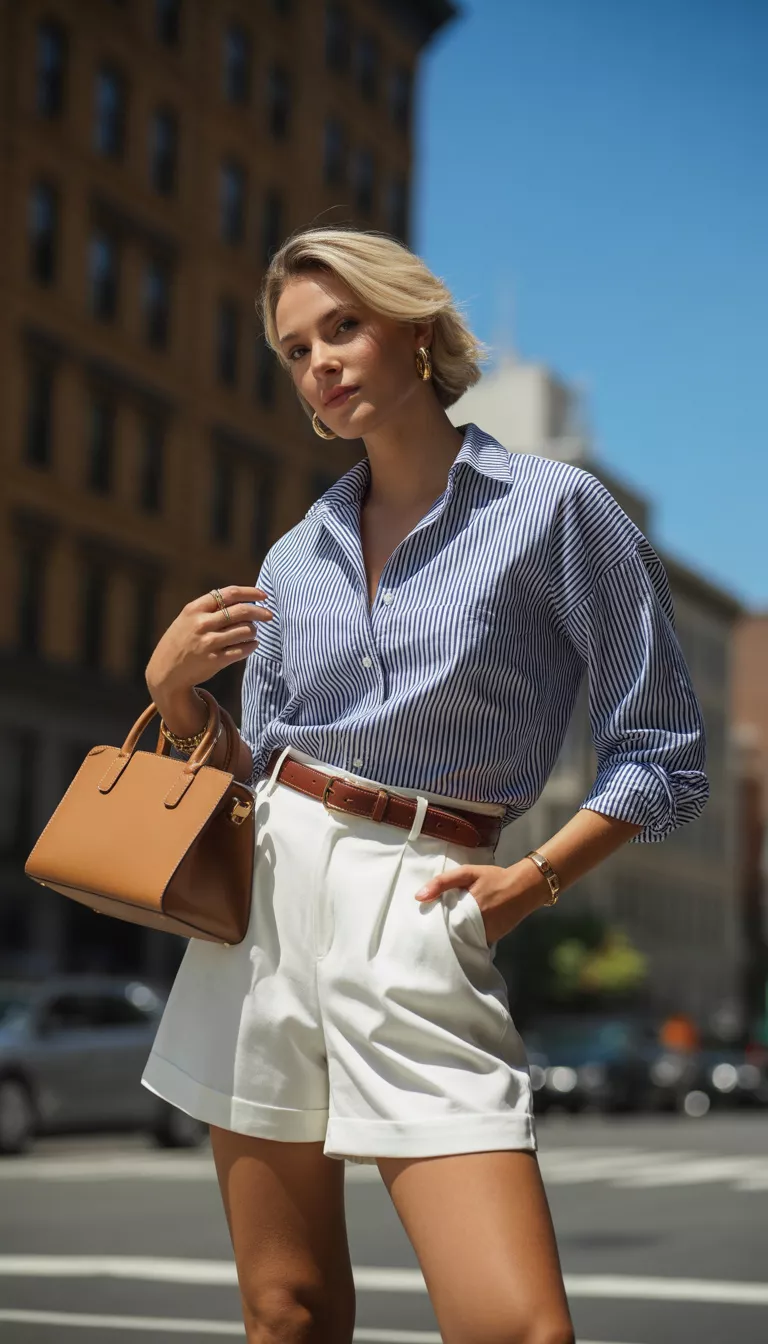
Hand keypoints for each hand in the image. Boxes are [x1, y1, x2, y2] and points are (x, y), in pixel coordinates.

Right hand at [145, 584, 272, 698]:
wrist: (165, 671)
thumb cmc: (180, 641)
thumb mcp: (188, 618)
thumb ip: (210, 608)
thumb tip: (243, 600)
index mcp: (195, 609)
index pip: (229, 593)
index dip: (250, 593)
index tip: (263, 596)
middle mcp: (202, 624)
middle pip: (241, 611)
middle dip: (260, 612)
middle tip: (269, 615)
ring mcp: (209, 642)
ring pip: (245, 630)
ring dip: (254, 631)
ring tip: (252, 633)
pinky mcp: (215, 660)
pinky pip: (243, 650)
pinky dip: (252, 646)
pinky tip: (252, 644)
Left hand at [414, 861, 550, 942]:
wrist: (525, 888)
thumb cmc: (494, 878)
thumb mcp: (468, 873)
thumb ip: (442, 883)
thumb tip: (418, 897)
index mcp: (467, 909)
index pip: (442, 925)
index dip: (432, 926)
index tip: (423, 926)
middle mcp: (476, 927)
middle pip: (451, 936)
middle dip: (442, 934)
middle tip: (429, 933)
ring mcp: (486, 936)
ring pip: (463, 941)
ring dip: (454, 938)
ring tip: (443, 934)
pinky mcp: (492, 939)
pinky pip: (475, 943)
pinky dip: (468, 940)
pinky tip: (461, 934)